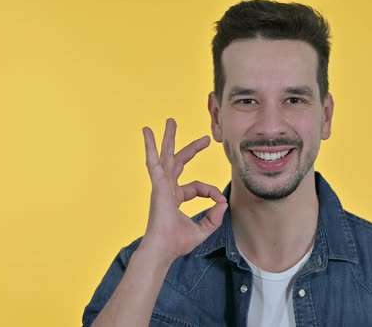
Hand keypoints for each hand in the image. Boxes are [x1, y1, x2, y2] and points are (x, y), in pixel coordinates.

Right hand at [138, 118, 227, 265]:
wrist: (163, 249)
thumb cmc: (178, 242)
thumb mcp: (203, 229)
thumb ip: (214, 216)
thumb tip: (223, 202)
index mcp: (176, 197)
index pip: (198, 187)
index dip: (212, 192)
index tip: (220, 202)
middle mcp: (168, 188)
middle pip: (180, 162)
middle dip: (192, 148)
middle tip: (205, 138)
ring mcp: (161, 185)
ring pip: (167, 156)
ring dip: (169, 138)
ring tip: (171, 121)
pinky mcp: (158, 184)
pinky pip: (153, 162)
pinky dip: (150, 146)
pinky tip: (147, 132)